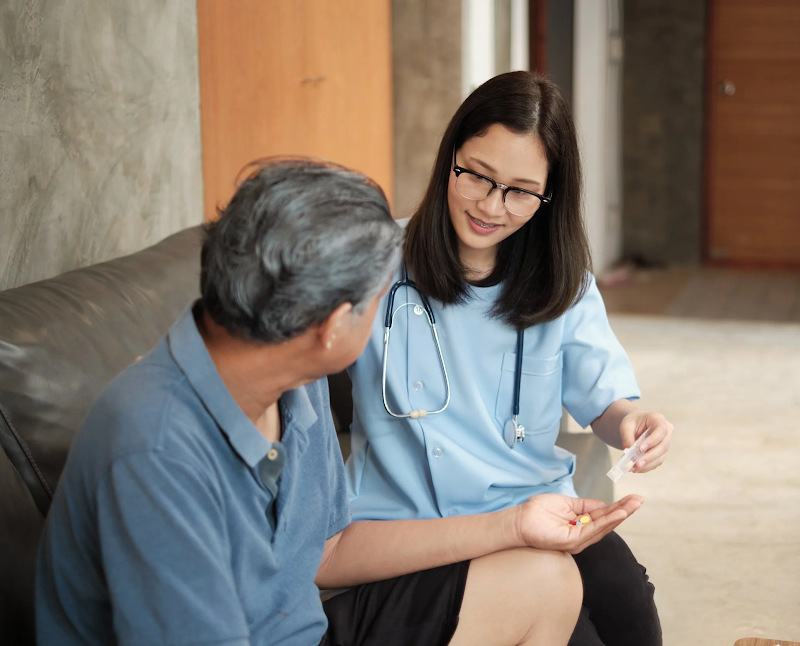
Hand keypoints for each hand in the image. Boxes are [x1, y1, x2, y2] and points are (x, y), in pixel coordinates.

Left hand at [516, 494, 642, 554]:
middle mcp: (582, 535)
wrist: (519, 520)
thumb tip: (603, 504)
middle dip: (625, 511)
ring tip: (633, 505)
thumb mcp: (567, 504)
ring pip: (604, 527)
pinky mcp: (572, 541)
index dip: (618, 508)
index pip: (604, 516)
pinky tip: (618, 513)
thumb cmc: (539, 512)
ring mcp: (578, 540)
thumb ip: (585, 506)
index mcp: (581, 525)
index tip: (633, 498)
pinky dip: (607, 521)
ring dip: (620, 515)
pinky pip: (593, 530)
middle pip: (608, 523)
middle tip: (640, 500)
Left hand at [619, 410, 672, 472]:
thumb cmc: (632, 423)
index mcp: (658, 419)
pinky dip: (646, 467)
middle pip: (663, 446)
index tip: (640, 448)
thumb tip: (629, 451)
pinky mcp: (662, 453)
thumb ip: (627, 437)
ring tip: (633, 468)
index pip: (661, 430)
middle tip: (637, 464)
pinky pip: (656, 462)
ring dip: (647, 465)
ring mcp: (666, 443)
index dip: (652, 440)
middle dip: (649, 457)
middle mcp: (666, 431)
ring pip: (661, 457)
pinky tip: (636, 469)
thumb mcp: (626, 425)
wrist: (636, 426)